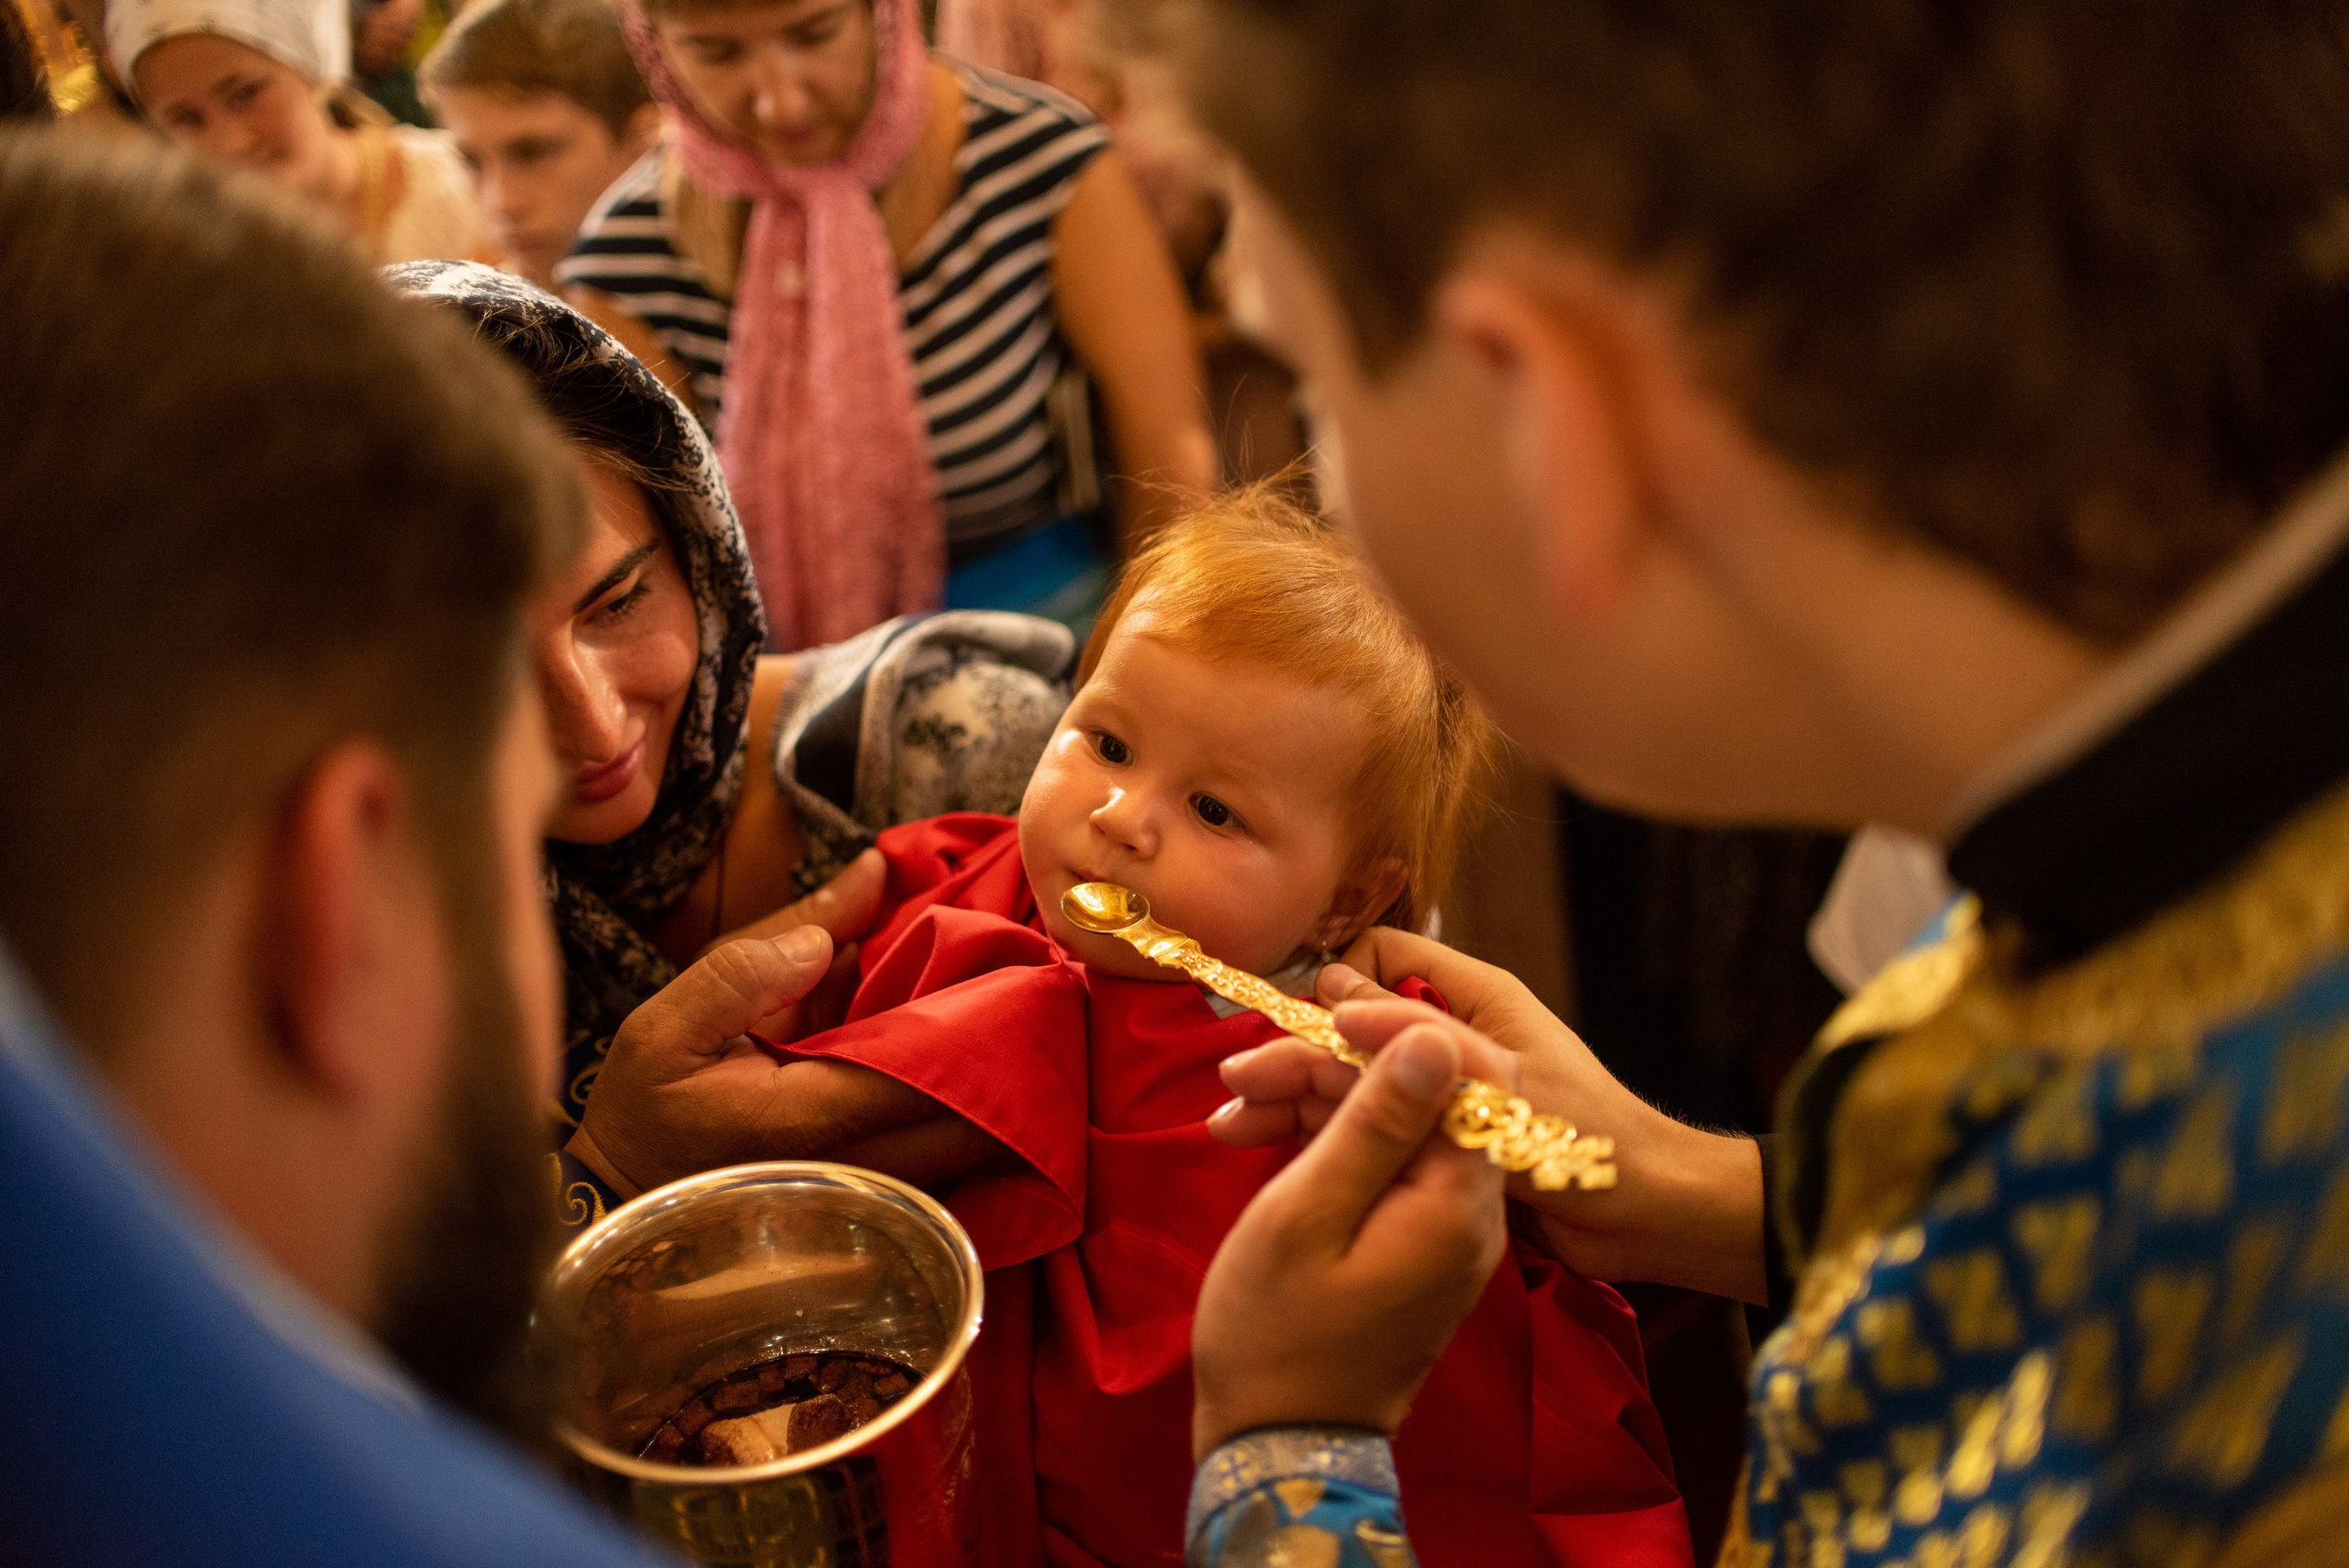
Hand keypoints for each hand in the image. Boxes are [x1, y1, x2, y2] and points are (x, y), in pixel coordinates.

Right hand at [568, 852, 1002, 1198]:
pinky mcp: (873, 1187)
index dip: (982, 1028)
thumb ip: (747, 970)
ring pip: (968, 1142)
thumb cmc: (645, 1112)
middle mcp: (857, 1165)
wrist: (627, 1197)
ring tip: (1032, 1014)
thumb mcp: (664, 1028)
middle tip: (1044, 991)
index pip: (926, 1077)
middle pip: (973, 1122)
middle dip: (1011, 1060)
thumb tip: (837, 925)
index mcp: (807, 1119)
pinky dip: (969, 1100)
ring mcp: (871, 1185)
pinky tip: (985, 1049)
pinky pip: (943, 1147)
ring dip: (999, 1084)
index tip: (1022, 977)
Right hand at [1191, 1025, 1508, 1458]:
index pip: (1468, 1070)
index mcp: (1457, 1199)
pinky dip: (1321, 1144)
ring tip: (1227, 1108)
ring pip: (1393, 1123)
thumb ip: (1376, 1122)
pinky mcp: (1412, 1243)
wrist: (1279, 1449)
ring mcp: (1442, 1228)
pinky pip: (1381, 1165)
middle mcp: (1469, 1209)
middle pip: (1422, 1092)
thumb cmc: (1278, 1334)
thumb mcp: (1312, 1212)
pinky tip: (1251, 1138)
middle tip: (1238, 1071)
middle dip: (1330, 1066)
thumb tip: (1432, 1038)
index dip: (1398, 1025)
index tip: (1321, 1016)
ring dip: (1313, 1101)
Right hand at [1209, 929, 1768, 1303]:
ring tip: (1229, 1127)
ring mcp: (1448, 1096)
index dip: (1331, 986)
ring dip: (1299, 1099)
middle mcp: (1458, 1039)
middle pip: (1357, 1029)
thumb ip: (1413, 1039)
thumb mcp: (1491, 1089)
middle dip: (1295, 1054)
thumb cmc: (1584, 1154)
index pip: (1381, 958)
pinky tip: (1273, 1156)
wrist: (1647, 1226)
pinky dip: (1328, 1138)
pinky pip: (1374, 1129)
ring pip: (1358, 1083)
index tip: (1284, 1027)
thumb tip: (1335, 989)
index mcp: (1475, 1003)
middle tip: (1231, 1087)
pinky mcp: (1444, 1146)